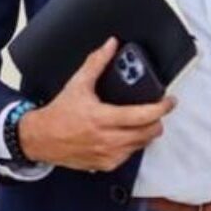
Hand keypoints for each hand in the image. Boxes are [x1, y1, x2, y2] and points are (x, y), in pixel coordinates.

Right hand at [18, 37, 177, 172]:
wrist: (40, 139)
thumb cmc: (58, 114)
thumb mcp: (77, 85)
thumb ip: (96, 63)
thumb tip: (110, 46)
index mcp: (102, 118)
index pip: (143, 115)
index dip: (161, 107)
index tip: (169, 101)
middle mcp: (107, 139)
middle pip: (149, 132)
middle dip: (157, 120)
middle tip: (155, 111)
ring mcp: (108, 154)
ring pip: (142, 144)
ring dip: (145, 132)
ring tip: (139, 122)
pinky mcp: (106, 164)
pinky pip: (129, 155)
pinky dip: (132, 144)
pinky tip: (123, 135)